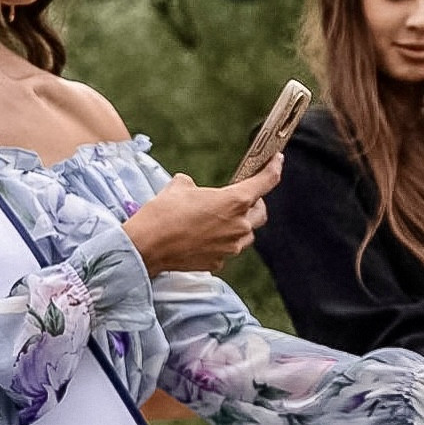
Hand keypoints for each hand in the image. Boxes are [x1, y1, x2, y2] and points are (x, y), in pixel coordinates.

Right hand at [123, 159, 280, 274]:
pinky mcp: (218, 262)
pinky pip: (226, 249)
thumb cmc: (163, 213)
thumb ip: (194, 186)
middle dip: (254, 204)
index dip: (274, 169)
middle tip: (240, 198)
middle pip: (260, 213)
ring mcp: (230, 247)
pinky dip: (220, 242)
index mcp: (235, 201)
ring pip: (245, 235)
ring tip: (219, 220)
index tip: (277, 161)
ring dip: (238, 225)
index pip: (265, 182)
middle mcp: (239, 226)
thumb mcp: (179, 187)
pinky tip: (202, 237)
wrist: (146, 246)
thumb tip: (192, 190)